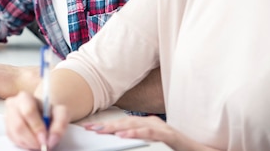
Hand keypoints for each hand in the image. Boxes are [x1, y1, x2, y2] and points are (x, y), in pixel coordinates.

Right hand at [5, 91, 68, 149]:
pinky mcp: (7, 128)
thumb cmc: (49, 112)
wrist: (42, 112)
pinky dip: (24, 144)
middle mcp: (13, 105)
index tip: (45, 139)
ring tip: (39, 143)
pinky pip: (13, 140)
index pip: (28, 112)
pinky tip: (32, 142)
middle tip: (42, 145)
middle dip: (32, 139)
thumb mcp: (60, 114)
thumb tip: (51, 140)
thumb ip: (60, 125)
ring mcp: (8, 117)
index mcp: (25, 97)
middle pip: (19, 125)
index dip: (37, 127)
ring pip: (15, 135)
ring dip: (28, 143)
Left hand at [86, 116, 214, 150]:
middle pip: (126, 121)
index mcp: (149, 125)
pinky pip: (152, 133)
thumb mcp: (155, 144)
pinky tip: (125, 135)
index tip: (88, 127)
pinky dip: (137, 132)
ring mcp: (163, 128)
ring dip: (117, 127)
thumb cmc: (180, 149)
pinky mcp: (172, 136)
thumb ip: (140, 140)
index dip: (106, 124)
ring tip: (101, 131)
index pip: (123, 123)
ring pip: (136, 124)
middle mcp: (154, 123)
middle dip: (106, 125)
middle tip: (88, 128)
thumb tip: (121, 139)